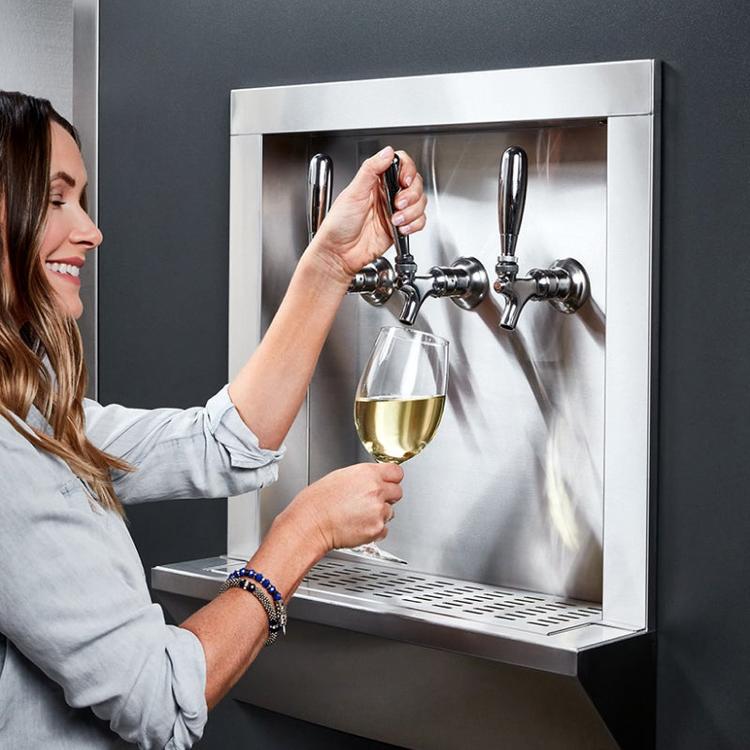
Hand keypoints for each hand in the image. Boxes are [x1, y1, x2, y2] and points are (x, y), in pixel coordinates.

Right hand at [280, 463, 403, 554]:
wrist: (311, 524)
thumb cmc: (318, 502)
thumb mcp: (340, 476)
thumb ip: (363, 477)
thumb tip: (373, 479)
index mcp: (367, 473)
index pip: (397, 472)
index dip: (392, 479)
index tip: (389, 482)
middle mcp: (376, 490)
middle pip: (398, 492)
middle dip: (387, 497)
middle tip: (371, 501)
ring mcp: (378, 510)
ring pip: (391, 512)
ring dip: (379, 514)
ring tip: (359, 515)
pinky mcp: (377, 528)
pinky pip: (384, 529)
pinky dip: (375, 529)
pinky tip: (359, 525)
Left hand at [306, 146, 426, 285]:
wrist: (339, 253)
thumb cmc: (338, 225)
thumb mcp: (353, 193)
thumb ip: (370, 170)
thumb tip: (387, 152)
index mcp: (375, 181)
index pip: (401, 164)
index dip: (408, 171)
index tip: (404, 181)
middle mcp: (387, 194)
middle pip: (415, 184)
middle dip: (411, 195)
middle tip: (397, 204)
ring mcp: (395, 210)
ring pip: (420, 203)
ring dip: (412, 212)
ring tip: (395, 220)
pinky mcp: (400, 227)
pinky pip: (419, 221)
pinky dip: (414, 225)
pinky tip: (401, 228)